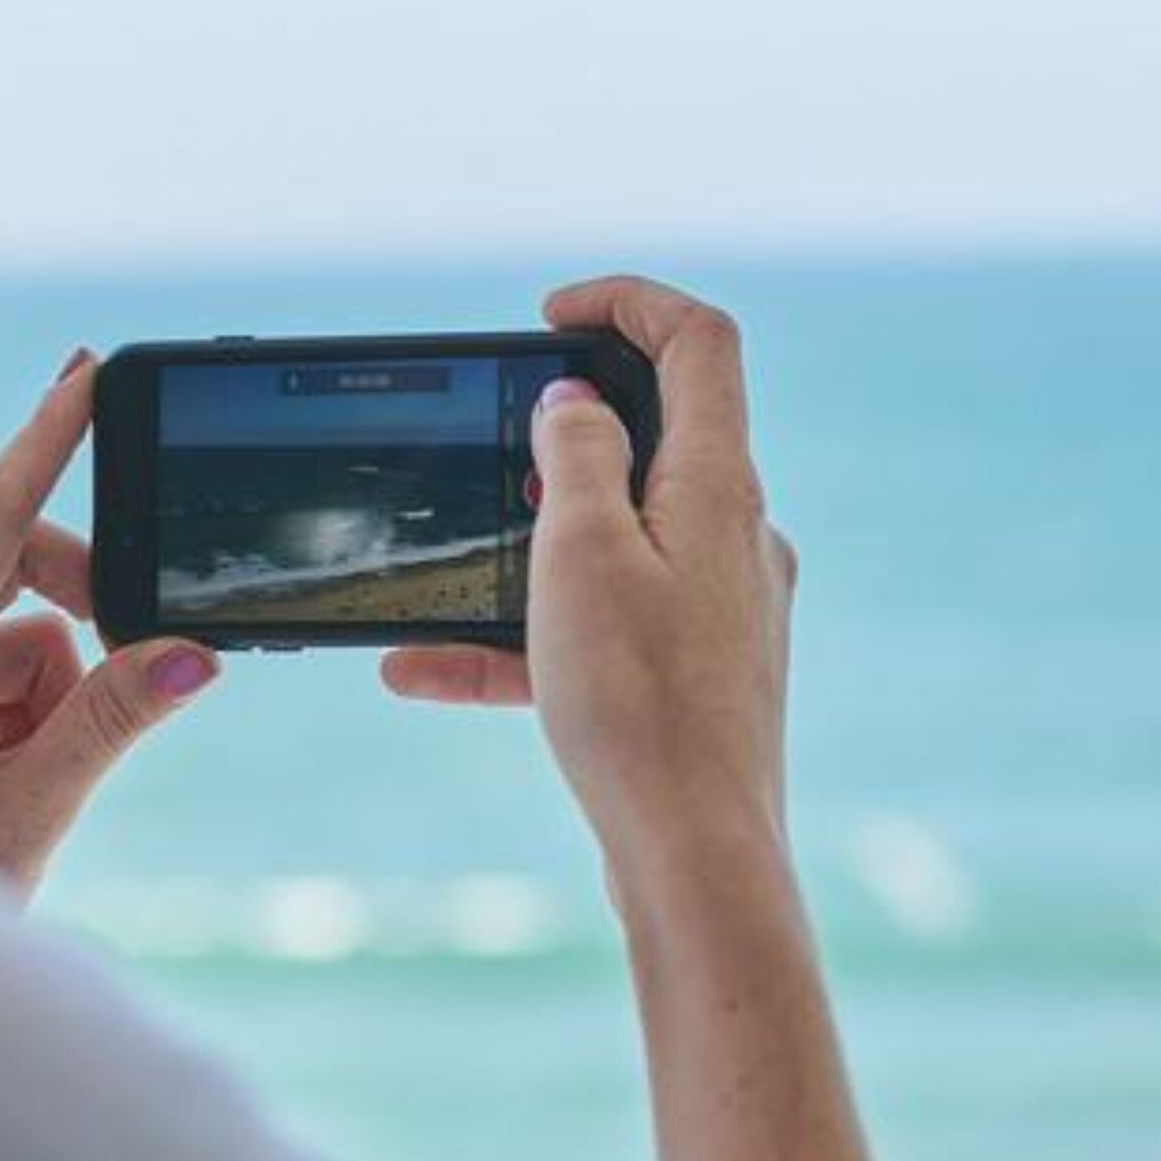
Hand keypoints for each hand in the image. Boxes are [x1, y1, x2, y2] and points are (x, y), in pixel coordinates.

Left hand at [0, 350, 218, 890]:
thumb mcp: (33, 811)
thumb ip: (114, 720)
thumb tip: (194, 652)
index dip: (43, 441)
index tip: (84, 371)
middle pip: (10, 578)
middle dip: (77, 630)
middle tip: (126, 688)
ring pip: (7, 638)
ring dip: (46, 698)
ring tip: (27, 787)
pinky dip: (15, 717)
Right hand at [381, 277, 796, 880]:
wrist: (694, 858)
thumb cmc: (639, 707)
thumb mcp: (581, 557)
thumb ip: (576, 461)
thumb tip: (578, 403)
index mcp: (720, 488)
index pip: (700, 342)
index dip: (627, 302)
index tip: (550, 314)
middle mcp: (737, 538)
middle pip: (661, 436)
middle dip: (562, 432)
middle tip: (489, 444)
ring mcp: (722, 609)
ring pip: (615, 543)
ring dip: (524, 547)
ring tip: (442, 568)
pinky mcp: (697, 676)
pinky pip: (603, 628)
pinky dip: (524, 636)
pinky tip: (423, 671)